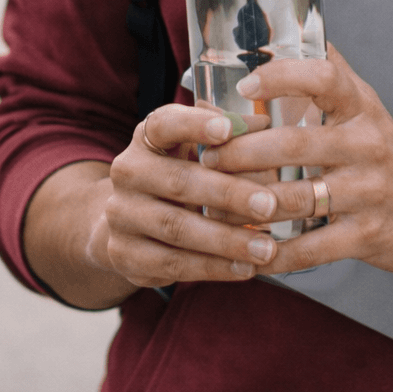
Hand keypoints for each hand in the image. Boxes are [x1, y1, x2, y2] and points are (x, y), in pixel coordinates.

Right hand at [95, 105, 297, 287]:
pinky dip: (212, 268)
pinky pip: (173, 264)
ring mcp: (122, 216)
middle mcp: (128, 172)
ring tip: (265, 248)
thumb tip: (262, 124)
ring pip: (177, 229)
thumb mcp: (196, 147)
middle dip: (228, 195)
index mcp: (147, 137)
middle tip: (270, 205)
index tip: (226, 129)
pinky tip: (244, 268)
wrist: (129, 222)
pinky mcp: (126, 256)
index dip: (194, 124)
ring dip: (226, 241)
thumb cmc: (179, 173)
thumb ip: (228, 134)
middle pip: (179, 182)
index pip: (165, 123)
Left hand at [207, 47, 392, 276]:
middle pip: (294, 144)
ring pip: (295, 198)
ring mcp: (368, 191)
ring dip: (247, 205)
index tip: (245, 85)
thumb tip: (295, 28)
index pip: (324, 77)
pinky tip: (249, 252)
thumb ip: (332, 72)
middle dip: (241, 153)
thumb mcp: (367, 106)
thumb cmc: (389, 154)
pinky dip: (275, 253)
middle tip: (206, 158)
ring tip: (213, 205)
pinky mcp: (367, 235)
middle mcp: (367, 144)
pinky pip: (310, 247)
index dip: (282, 76)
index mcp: (361, 107)